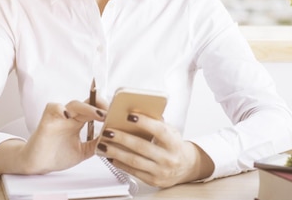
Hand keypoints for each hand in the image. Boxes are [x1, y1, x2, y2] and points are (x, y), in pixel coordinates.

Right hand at [0, 99, 105, 174]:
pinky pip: (54, 107)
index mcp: (78, 122)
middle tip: (111, 112)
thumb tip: (113, 140)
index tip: (117, 116)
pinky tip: (68, 116)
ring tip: (98, 115)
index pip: (94, 110)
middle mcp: (70, 117)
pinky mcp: (47, 120)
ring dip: (87, 108)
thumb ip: (95, 144)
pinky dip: (61, 109)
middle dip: (100, 106)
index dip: (105, 110)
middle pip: (87, 104)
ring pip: (74, 104)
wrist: (37, 164)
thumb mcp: (82, 151)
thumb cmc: (57, 155)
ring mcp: (59, 117)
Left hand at [96, 113, 213, 187]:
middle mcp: (168, 158)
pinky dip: (120, 163)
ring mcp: (160, 171)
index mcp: (174, 143)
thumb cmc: (175, 145)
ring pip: (134, 161)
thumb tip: (137, 111)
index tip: (129, 115)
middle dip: (122, 138)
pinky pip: (133, 171)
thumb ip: (157, 123)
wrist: (186, 167)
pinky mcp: (153, 180)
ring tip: (104, 144)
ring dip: (116, 152)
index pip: (159, 130)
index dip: (144, 122)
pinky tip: (111, 156)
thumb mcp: (172, 132)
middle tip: (108, 131)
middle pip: (142, 146)